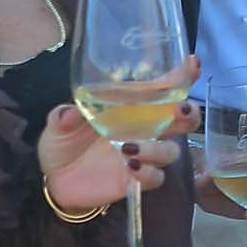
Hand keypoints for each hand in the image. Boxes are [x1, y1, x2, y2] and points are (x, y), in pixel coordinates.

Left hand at [38, 60, 195, 214]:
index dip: (182, 76)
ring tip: (129, 148)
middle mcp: (144, 129)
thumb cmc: (63, 144)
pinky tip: (130, 168)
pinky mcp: (138, 180)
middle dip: (189, 113)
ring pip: (172, 150)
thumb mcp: (58, 126)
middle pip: (183, 119)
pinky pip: (157, 177)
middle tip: (180, 110)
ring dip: (157, 148)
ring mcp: (144, 156)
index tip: (192, 64)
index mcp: (130, 108)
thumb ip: (63, 117)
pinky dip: (148, 172)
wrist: (55, 182)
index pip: (162, 89)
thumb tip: (69, 111)